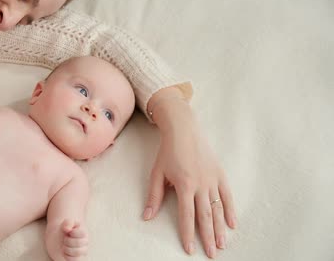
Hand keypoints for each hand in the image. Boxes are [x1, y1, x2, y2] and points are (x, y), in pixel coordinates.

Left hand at [46, 220, 87, 260]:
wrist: (58, 240)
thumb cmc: (64, 231)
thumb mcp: (65, 223)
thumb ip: (68, 222)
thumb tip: (68, 229)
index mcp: (83, 233)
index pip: (82, 233)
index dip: (72, 232)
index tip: (67, 232)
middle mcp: (85, 243)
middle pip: (78, 243)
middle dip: (67, 240)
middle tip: (65, 239)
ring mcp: (82, 252)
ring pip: (77, 253)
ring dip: (67, 249)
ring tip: (64, 246)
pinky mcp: (78, 259)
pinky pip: (76, 260)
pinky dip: (68, 257)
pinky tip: (65, 253)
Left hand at [143, 96, 235, 258]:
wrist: (184, 129)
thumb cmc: (168, 152)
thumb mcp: (157, 173)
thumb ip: (154, 196)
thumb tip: (147, 216)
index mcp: (184, 184)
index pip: (187, 215)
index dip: (188, 234)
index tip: (190, 249)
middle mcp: (201, 183)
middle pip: (205, 216)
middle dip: (208, 237)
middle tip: (210, 254)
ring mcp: (212, 179)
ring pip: (218, 208)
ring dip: (220, 228)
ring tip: (222, 245)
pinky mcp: (220, 173)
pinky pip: (227, 195)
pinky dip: (230, 210)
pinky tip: (232, 224)